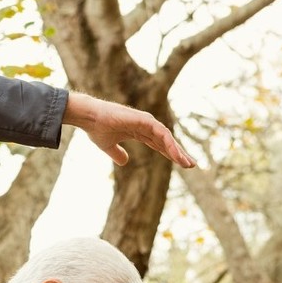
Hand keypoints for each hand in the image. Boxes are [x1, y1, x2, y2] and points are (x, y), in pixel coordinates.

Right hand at [64, 92, 195, 168]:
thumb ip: (117, 153)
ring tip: (186, 163)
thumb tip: (125, 162)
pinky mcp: (144, 120)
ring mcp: (146, 122)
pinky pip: (161, 134)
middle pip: (166, 141)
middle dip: (179, 153)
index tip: (181, 163)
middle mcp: (145, 126)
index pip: (159, 144)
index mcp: (139, 132)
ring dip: (177, 151)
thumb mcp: (108, 146)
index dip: (170, 154)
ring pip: (167, 138)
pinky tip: (176, 154)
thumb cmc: (96, 128)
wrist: (89, 117)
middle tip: (191, 164)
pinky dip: (169, 144)